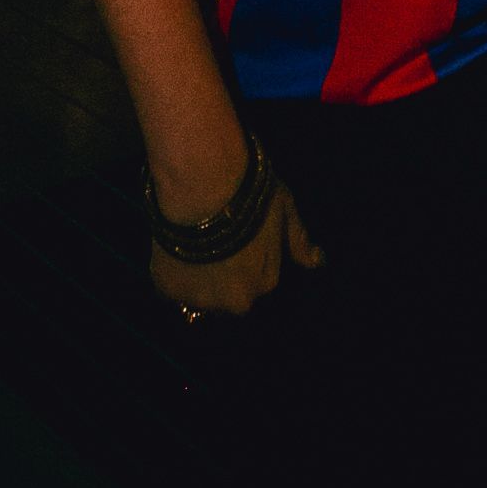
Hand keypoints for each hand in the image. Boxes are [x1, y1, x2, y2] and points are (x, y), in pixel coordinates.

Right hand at [148, 179, 324, 319]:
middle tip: (215, 242)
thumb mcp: (285, 210)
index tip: (240, 237)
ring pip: (200, 293)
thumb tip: (318, 261)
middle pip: (230, 294)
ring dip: (198, 277)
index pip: (259, 279)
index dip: (248, 257)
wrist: (202, 185)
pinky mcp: (168, 289)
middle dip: (224, 276)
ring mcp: (199, 298)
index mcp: (265, 283)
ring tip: (195, 242)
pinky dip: (172, 272)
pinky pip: (171, 286)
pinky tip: (175, 247)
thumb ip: (298, 240)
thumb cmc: (251, 194)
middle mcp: (235, 301)